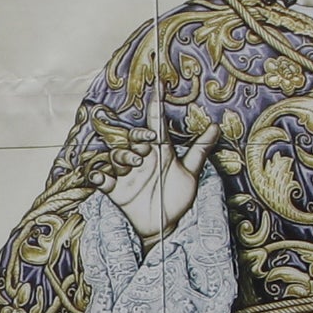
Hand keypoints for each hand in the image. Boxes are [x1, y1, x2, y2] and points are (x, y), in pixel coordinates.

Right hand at [99, 81, 217, 247]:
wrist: (165, 226)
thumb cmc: (177, 198)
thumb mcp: (190, 173)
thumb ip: (199, 150)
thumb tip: (215, 126)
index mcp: (159, 152)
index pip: (157, 124)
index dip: (157, 106)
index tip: (160, 86)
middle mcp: (141, 160)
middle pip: (132, 140)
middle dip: (137, 139)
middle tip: (147, 146)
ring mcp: (126, 174)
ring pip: (116, 156)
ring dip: (123, 156)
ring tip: (135, 163)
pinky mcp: (115, 189)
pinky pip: (100, 178)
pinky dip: (98, 175)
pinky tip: (103, 177)